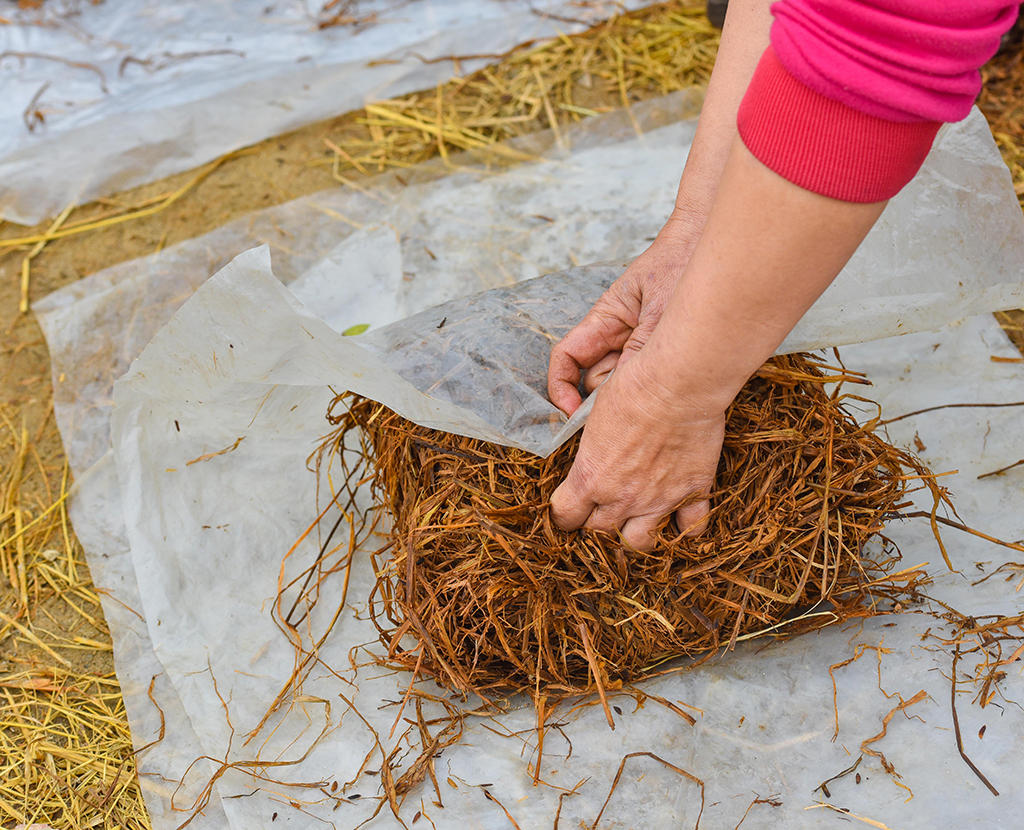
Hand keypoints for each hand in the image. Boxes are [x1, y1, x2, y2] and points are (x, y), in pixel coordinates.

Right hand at [547, 212, 699, 415]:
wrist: (711, 243)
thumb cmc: (680, 264)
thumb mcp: (660, 313)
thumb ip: (640, 352)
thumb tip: (622, 397)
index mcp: (603, 320)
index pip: (567, 359)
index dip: (561, 388)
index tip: (570, 412)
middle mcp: (616, 336)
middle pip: (595, 380)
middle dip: (605, 399)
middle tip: (631, 413)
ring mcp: (638, 346)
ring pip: (623, 384)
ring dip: (635, 395)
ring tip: (663, 396)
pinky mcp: (661, 353)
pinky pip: (648, 380)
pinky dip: (655, 390)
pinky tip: (675, 393)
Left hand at [549, 350, 724, 550]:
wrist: (676, 385)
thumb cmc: (630, 391)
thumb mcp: (592, 420)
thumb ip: (589, 455)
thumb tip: (586, 464)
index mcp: (590, 478)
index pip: (565, 516)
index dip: (565, 514)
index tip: (568, 508)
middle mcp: (621, 497)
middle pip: (599, 534)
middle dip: (595, 527)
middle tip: (599, 515)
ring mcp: (659, 499)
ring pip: (640, 544)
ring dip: (633, 537)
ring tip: (634, 525)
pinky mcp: (692, 492)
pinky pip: (690, 528)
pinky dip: (684, 528)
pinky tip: (679, 521)